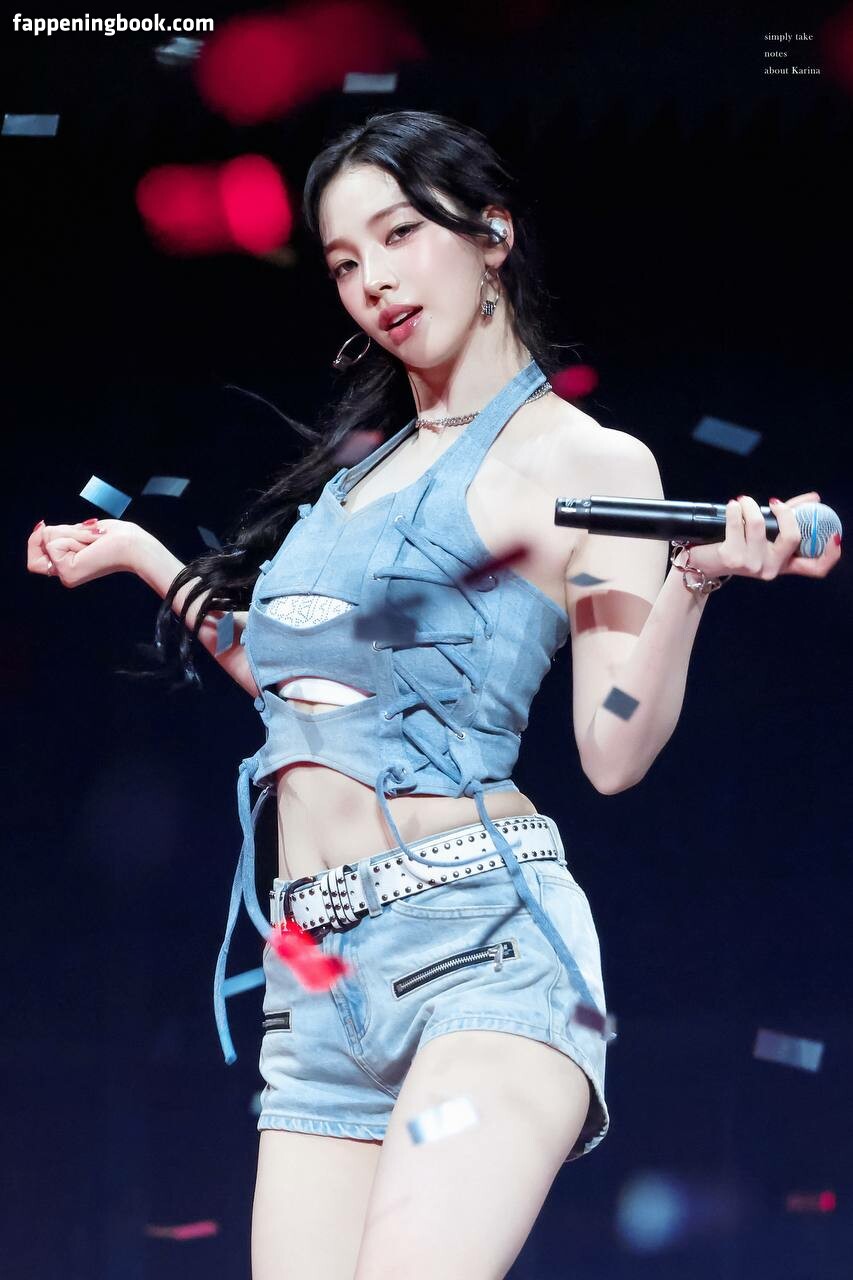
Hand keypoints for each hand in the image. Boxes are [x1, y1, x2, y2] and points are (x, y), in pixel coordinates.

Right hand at [27, 517, 141, 586]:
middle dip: (56, 532)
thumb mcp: (82, 532)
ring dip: (70, 532)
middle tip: (84, 532)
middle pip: (36, 550)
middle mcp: (64, 575)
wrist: (133, 545)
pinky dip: (73, 536)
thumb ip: (61, 534)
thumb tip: (41, 527)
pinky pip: (55, 543)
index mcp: (69, 567)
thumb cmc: (115, 537)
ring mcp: (65, 575)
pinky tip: (91, 543)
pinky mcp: (67, 571)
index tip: (45, 525)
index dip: (36, 540)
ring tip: (92, 538)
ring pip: (47, 541)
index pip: (35, 560)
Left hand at [679, 492, 840, 580]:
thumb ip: (788, 517)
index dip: (830, 554)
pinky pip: (738, 523)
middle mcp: (770, 569)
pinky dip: (735, 509)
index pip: (815, 568)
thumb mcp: (764, 533)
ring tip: (742, 501)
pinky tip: (732, 506)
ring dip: (750, 505)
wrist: (702, 561)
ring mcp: (752, 566)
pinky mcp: (732, 558)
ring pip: (760, 525)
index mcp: (783, 564)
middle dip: (785, 512)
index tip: (836, 536)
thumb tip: (814, 498)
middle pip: (792, 538)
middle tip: (773, 502)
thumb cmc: (735, 544)